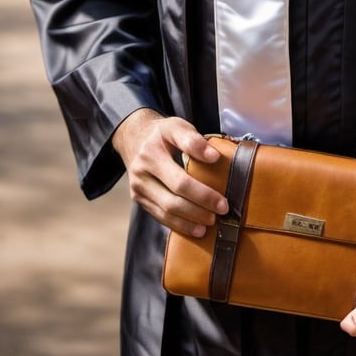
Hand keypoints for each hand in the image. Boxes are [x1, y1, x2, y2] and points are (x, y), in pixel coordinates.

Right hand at [111, 108, 227, 236]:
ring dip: (190, 220)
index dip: (201, 184)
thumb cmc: (161, 134)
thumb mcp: (176, 126)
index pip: (179, 173)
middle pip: (174, 195)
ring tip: (211, 222)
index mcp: (152, 152)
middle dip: (201, 204)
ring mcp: (138, 188)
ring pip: (166, 210)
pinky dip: (179, 225)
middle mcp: (142, 171)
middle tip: (222, 208)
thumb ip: (193, 139)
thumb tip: (213, 157)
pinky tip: (196, 228)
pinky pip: (160, 216)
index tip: (223, 191)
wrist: (133, 138)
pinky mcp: (139, 200)